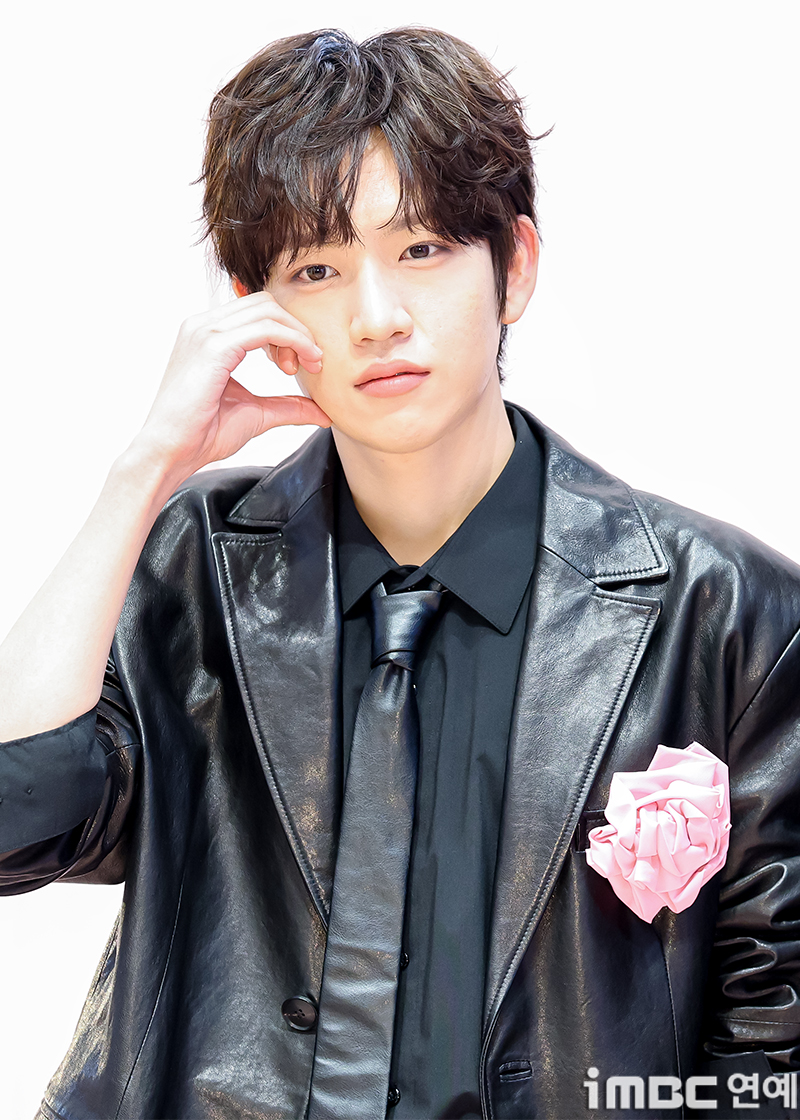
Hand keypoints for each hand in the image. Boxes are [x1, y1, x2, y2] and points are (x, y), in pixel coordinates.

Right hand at [131, 291, 331, 483]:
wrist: (170, 452)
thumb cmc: (202, 434)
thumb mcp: (257, 414)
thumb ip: (288, 406)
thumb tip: (322, 412)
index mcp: (208, 334)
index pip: (259, 312)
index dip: (288, 332)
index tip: (301, 365)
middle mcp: (203, 325)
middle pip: (266, 304)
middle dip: (295, 330)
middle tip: (307, 365)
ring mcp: (205, 332)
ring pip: (268, 310)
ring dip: (296, 335)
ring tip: (304, 367)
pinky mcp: (213, 346)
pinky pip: (266, 328)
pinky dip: (292, 341)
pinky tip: (298, 366)